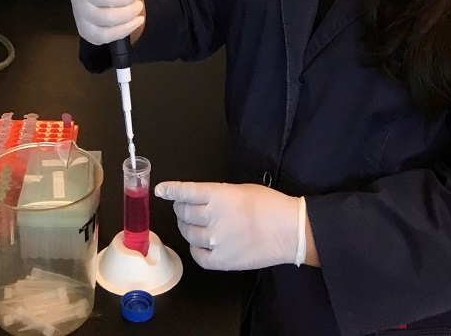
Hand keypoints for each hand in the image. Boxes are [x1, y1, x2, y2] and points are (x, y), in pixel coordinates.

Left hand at [154, 181, 307, 270]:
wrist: (289, 231)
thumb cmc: (270, 205)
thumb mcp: (240, 189)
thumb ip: (217, 194)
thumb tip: (197, 199)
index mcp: (218, 195)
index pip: (186, 192)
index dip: (171, 190)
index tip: (161, 190)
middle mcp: (213, 217)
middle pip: (183, 213)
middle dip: (181, 208)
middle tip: (185, 208)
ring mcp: (216, 241)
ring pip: (188, 233)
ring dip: (187, 227)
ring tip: (195, 224)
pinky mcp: (221, 261)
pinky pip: (198, 255)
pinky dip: (196, 248)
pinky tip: (202, 243)